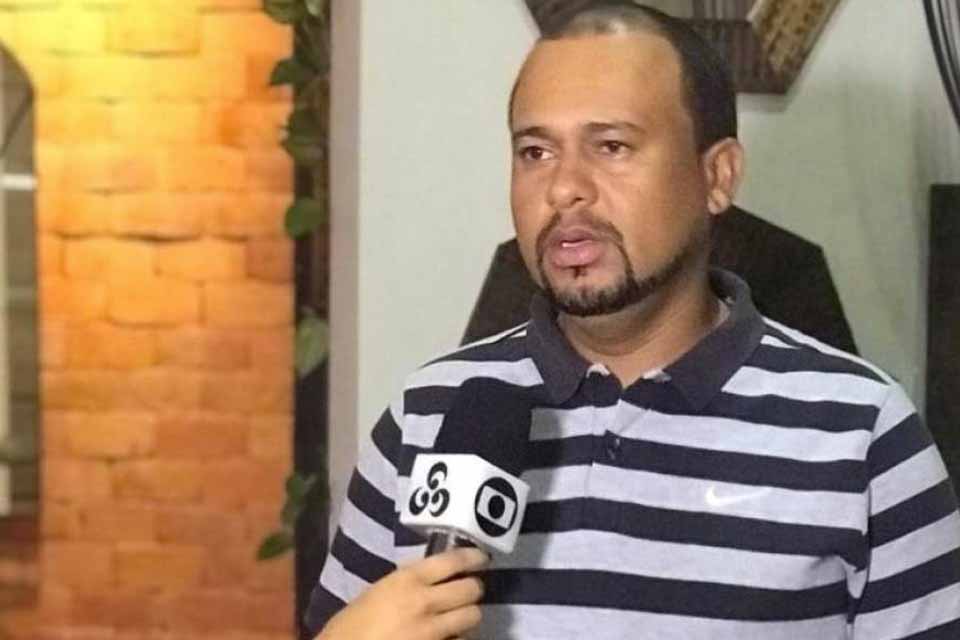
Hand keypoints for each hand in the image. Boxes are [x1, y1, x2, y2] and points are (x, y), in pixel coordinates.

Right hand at [317, 547, 489, 639]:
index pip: (452, 560)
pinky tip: (448, 637)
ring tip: (460, 617)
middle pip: (471, 589)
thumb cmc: (349, 628)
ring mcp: (433, 632)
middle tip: (468, 592)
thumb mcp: (375, 595)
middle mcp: (425, 602)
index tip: (481, 558)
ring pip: (472, 617)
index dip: (473, 557)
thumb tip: (430, 580)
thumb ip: (405, 585)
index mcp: (407, 580)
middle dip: (473, 590)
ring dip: (468, 616)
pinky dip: (458, 638)